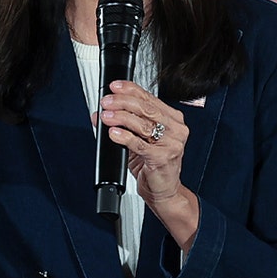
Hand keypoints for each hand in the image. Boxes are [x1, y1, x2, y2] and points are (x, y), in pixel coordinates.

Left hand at [98, 80, 198, 248]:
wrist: (164, 191)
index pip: (150, 98)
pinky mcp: (163, 157)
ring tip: (106, 116)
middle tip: (107, 101)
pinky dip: (125, 137)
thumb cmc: (154, 165)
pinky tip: (113, 133)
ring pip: (143, 124)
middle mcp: (176, 129)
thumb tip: (101, 113)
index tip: (114, 87)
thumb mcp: (137, 140)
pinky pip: (140, 144)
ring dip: (121, 118)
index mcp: (173, 119)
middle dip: (123, 102)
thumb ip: (123, 125)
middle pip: (147, 108)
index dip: (131, 90)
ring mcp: (172, 143)